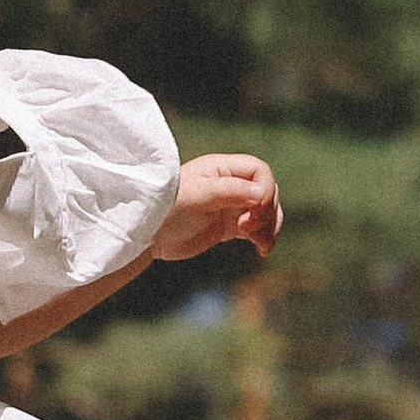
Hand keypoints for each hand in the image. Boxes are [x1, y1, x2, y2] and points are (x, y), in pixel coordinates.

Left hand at [153, 152, 280, 263]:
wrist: (150, 235)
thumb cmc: (168, 209)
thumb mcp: (198, 196)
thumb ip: (230, 191)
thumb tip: (263, 193)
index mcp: (222, 168)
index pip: (260, 171)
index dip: (264, 190)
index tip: (253, 211)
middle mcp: (230, 184)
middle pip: (268, 192)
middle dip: (265, 212)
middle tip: (245, 228)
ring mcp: (232, 205)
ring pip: (266, 211)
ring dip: (270, 226)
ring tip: (260, 244)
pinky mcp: (230, 226)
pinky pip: (258, 229)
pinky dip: (264, 237)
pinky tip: (261, 250)